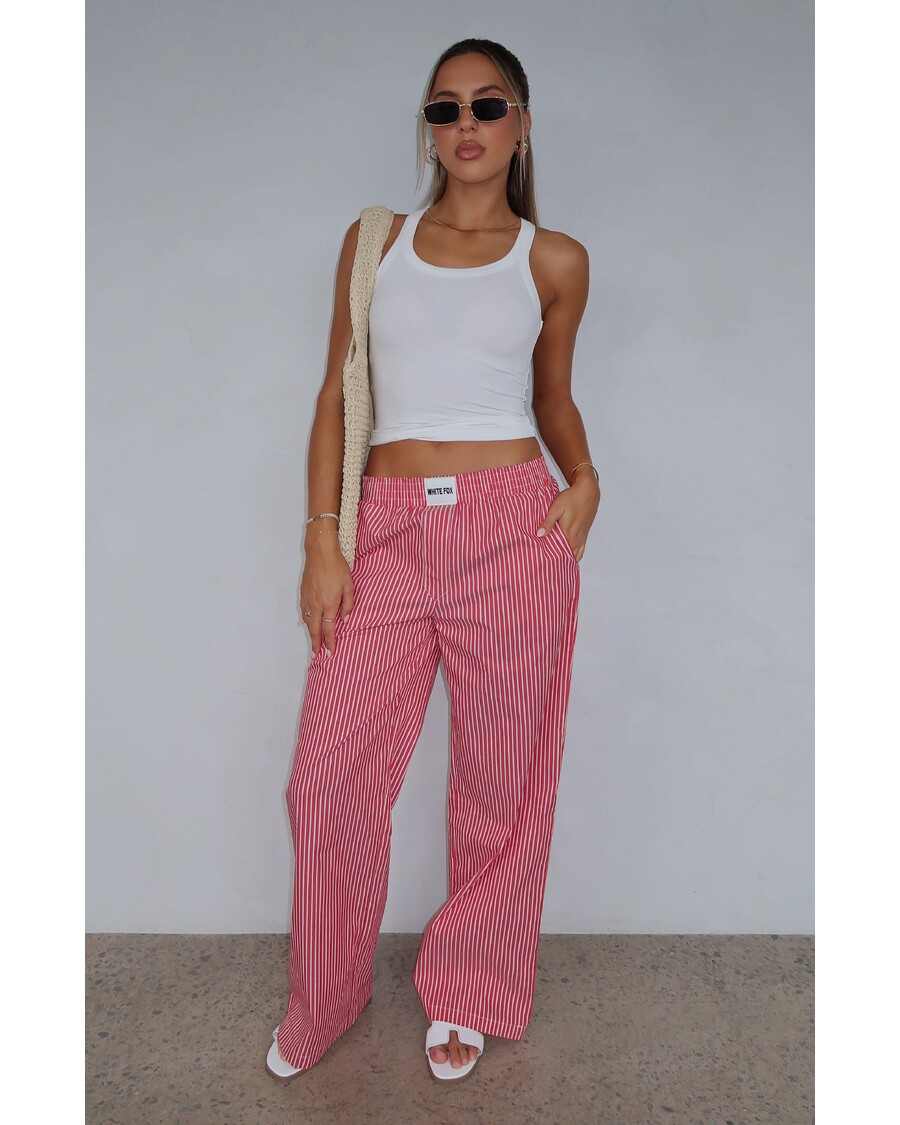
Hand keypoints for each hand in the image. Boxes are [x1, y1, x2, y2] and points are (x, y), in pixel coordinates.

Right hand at [298, 533, 354, 655]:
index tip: (330, 653)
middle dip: (316, 644)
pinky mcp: (303, 593)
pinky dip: (305, 620)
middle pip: (315, 630)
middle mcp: (316, 605)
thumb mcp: (349, 585)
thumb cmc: (337, 566)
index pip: (329, 629)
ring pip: (308, 622)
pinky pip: (303, 611)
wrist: (320, 552)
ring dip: (310, 634)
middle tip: (316, 656)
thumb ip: (349, 604)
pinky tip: (305, 623)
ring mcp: (308, 599)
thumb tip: (346, 619)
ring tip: (313, 644)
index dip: (329, 642)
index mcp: (329, 604)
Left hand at [535, 474, 599, 562]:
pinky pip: (581, 552)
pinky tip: (569, 560)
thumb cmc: (572, 498)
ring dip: (565, 560)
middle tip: (545, 565)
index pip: (557, 551)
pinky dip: (575, 557)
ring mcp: (581, 538)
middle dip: (555, 560)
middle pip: (565, 555)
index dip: (548, 557)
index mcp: (568, 532)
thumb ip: (548, 522)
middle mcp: (576, 538)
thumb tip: (539, 534)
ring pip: (573, 555)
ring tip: (555, 565)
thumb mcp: (557, 508)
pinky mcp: (584, 535)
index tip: (540, 561)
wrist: (588, 492)